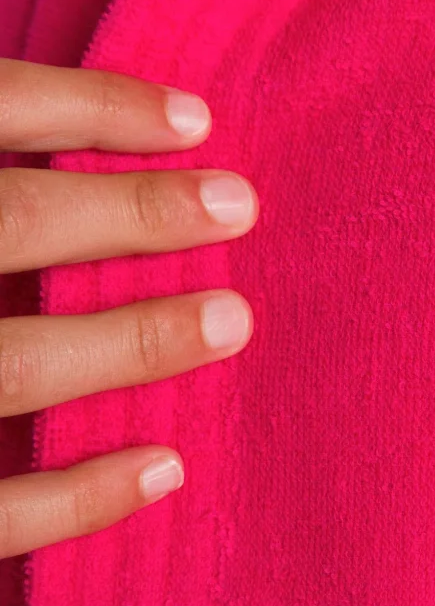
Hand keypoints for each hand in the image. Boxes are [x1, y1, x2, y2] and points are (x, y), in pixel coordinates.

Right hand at [0, 58, 258, 556]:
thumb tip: (69, 143)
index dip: (91, 107)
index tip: (197, 120)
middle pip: (6, 225)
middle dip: (130, 214)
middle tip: (240, 208)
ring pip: (9, 365)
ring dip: (129, 342)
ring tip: (232, 322)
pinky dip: (75, 497)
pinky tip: (164, 468)